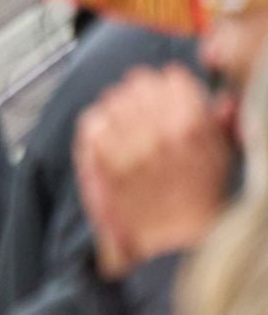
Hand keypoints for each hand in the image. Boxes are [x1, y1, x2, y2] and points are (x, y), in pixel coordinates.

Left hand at [75, 65, 230, 277]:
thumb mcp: (222, 155)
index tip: (167, 93)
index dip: (168, 85)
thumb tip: (222, 100)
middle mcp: (160, 130)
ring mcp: (129, 146)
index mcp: (194, 124)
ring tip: (125, 123)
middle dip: (140, 93)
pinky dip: (98, 127)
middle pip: (138, 83)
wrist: (175, 238)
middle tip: (142, 108)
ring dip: (117, 108)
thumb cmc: (200, 197)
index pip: (170, 77)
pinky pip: (92, 126)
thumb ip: (220, 122)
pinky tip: (108, 137)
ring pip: (112, 100)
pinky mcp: (105, 162)